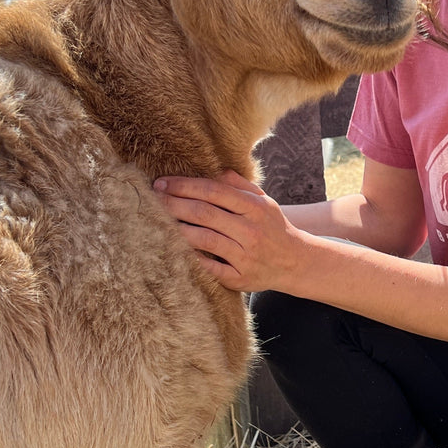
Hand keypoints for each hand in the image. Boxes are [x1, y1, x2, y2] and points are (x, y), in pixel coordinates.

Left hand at [153, 171, 299, 290]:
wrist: (295, 262)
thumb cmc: (272, 226)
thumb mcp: (263, 200)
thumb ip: (239, 185)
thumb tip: (215, 169)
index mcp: (255, 207)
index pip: (214, 191)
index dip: (185, 185)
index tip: (162, 182)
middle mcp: (251, 230)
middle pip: (204, 213)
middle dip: (173, 203)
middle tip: (152, 198)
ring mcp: (245, 255)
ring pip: (204, 239)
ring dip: (177, 228)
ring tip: (156, 220)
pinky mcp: (239, 278)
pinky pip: (209, 267)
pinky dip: (190, 257)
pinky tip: (173, 248)